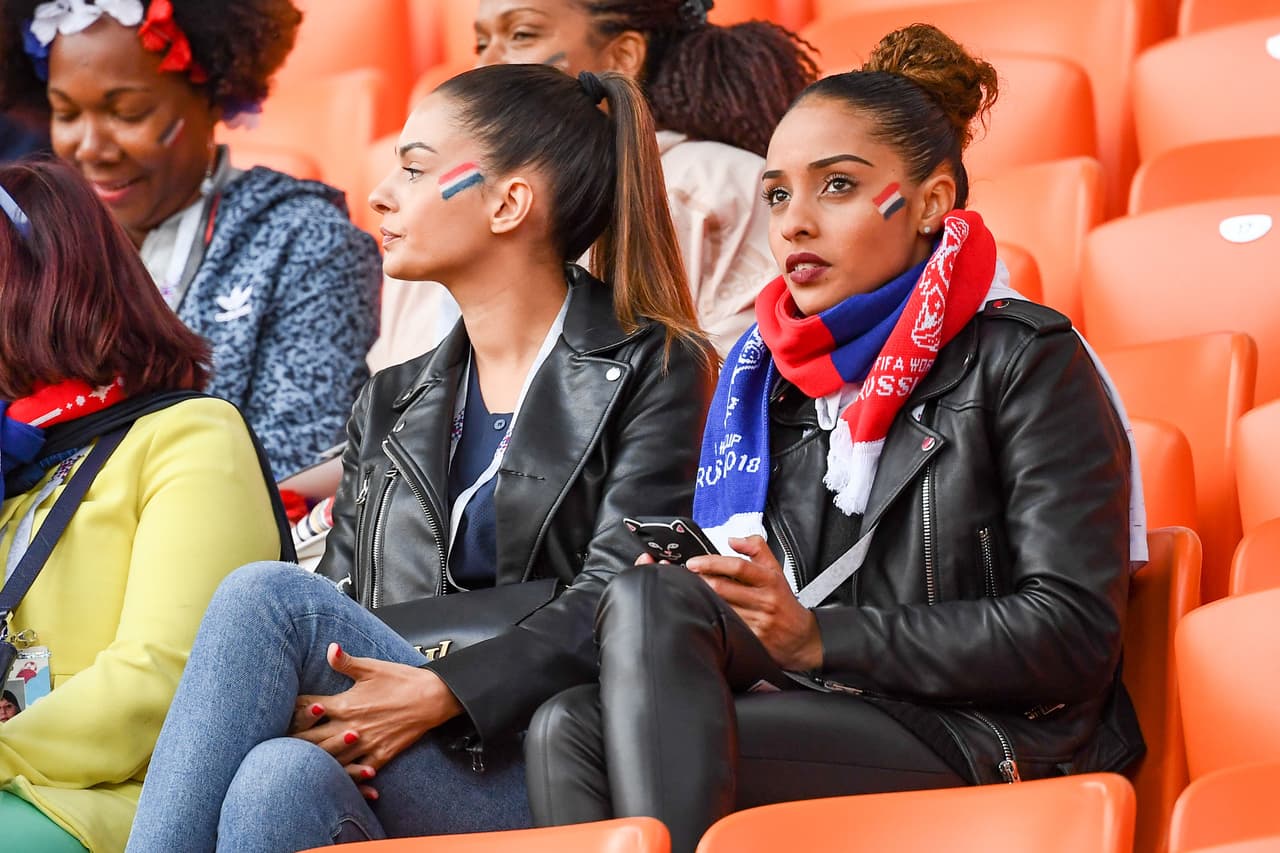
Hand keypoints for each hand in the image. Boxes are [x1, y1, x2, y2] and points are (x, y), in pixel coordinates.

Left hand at [290, 643, 462, 797]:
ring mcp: (364, 744)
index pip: (307, 710)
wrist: (433, 698)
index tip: (282, 713)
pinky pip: (357, 773)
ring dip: (313, 763)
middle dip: (293, 744)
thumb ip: (346, 661)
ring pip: (330, 761)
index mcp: (344, 704)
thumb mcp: (372, 667)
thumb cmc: (402, 680)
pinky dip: (346, 779)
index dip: (292, 712)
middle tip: (277, 746)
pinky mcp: (379, 756)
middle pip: (311, 741)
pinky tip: (334, 782)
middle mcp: (350, 727)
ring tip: (297, 765)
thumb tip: (330, 648)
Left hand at [686, 536, 822, 671]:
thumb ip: (756, 548)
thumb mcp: (776, 570)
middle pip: (723, 588)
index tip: (694, 563)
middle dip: (700, 581)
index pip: (738, 567)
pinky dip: (713, 618)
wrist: (801, 637)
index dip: (712, 563)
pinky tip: (706, 613)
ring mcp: (758, 621)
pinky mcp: (752, 639)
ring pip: (721, 607)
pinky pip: (726, 626)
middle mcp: (764, 600)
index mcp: (769, 579)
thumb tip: (733, 540)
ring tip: (693, 593)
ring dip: (703, 599)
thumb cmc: (784, 602)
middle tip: (687, 577)